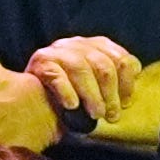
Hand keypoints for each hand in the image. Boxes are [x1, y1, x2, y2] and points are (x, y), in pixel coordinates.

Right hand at [25, 35, 140, 128]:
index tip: (125, 104)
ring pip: (81, 69)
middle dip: (110, 93)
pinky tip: (72, 106)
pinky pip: (57, 76)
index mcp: (96, 46)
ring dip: (91, 95)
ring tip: (95, 115)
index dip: (126, 84)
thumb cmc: (70, 98)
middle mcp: (77, 44)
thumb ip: (112, 85)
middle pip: (103, 65)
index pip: (121, 59)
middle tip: (111, 116)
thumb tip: (127, 99)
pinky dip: (67, 91)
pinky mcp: (40, 62)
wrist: (32, 102)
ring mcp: (58, 51)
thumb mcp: (95, 88)